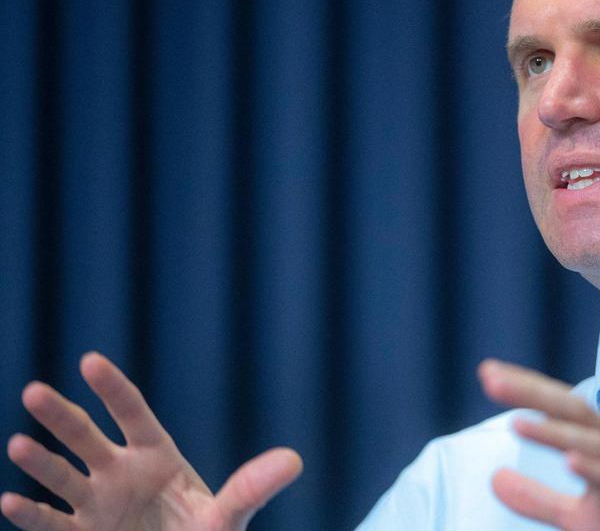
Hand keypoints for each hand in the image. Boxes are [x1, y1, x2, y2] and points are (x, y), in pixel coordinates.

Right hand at [2, 353, 301, 530]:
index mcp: (158, 457)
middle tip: (34, 391)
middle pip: (88, 437)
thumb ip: (253, 488)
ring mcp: (98, 503)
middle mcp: (122, 473)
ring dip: (41, 462)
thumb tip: (295, 461)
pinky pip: (52, 523)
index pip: (133, 415)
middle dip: (62, 416)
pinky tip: (10, 500)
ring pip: (64, 477)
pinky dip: (31, 513)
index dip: (113, 389)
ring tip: (20, 444)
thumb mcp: (229, 516)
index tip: (89, 361)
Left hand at [478, 359, 599, 530]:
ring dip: (560, 434)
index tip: (487, 372)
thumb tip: (494, 477)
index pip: (562, 410)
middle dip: (534, 393)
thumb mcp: (581, 515)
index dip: (527, 390)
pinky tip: (572, 462)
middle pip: (576, 412)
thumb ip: (538, 498)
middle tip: (490, 377)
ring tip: (519, 424)